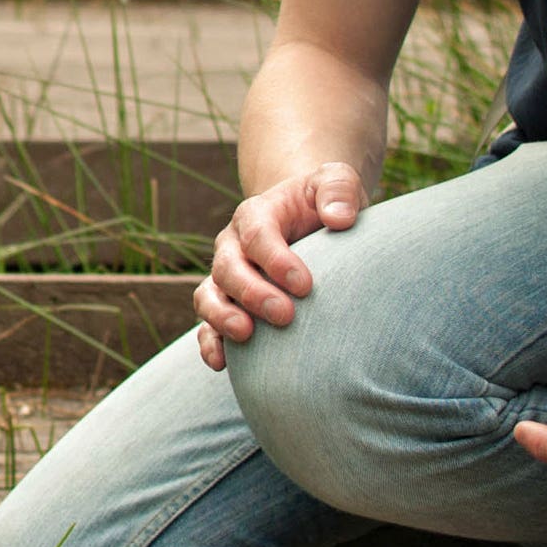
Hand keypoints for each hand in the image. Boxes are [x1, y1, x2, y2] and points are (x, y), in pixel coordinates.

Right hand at [194, 160, 365, 372]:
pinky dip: (209, 344)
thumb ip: (340, 190)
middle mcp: (232, 245)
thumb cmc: (325, 204)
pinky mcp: (227, 305)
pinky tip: (223, 364)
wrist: (307, 222)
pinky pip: (207, 325)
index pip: (257, 234)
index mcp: (257, 213)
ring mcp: (226, 277)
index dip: (276, 260)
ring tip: (246, 336)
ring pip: (208, 296)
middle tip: (285, 315)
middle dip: (252, 293)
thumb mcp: (337, 182)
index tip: (305, 285)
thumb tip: (339, 218)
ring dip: (222, 318)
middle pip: (228, 267)